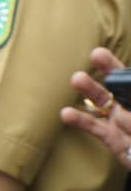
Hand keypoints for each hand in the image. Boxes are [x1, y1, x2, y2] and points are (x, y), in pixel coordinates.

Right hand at [60, 47, 130, 168]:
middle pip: (117, 83)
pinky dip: (78, 120)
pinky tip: (66, 113)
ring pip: (102, 101)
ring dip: (89, 89)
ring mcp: (118, 119)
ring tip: (77, 79)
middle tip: (97, 54)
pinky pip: (93, 126)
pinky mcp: (110, 136)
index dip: (121, 68)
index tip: (110, 56)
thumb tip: (120, 114)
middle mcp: (129, 105)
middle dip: (108, 67)